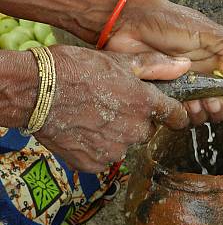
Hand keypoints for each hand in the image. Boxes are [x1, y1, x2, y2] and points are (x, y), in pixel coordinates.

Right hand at [34, 46, 189, 172]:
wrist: (36, 91)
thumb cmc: (77, 70)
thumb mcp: (119, 60)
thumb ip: (156, 66)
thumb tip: (185, 66)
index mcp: (145, 104)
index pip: (176, 116)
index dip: (174, 114)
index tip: (170, 114)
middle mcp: (135, 131)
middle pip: (147, 131)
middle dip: (137, 121)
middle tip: (114, 106)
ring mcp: (114, 150)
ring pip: (125, 144)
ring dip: (116, 135)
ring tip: (94, 116)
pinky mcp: (94, 163)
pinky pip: (105, 157)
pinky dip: (98, 147)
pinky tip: (84, 130)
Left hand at [105, 0, 222, 124]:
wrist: (131, 23)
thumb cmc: (169, 22)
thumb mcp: (205, 30)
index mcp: (212, 61)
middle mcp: (199, 76)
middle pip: (216, 104)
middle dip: (219, 107)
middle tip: (213, 103)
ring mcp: (181, 86)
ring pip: (198, 111)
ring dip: (202, 111)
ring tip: (198, 102)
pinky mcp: (164, 93)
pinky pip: (177, 111)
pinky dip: (183, 112)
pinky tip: (184, 103)